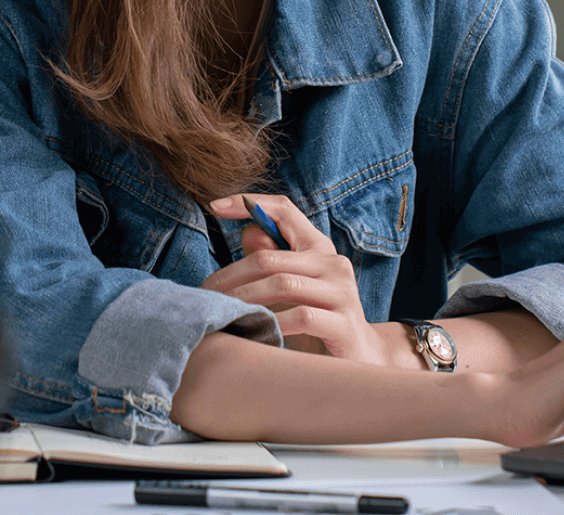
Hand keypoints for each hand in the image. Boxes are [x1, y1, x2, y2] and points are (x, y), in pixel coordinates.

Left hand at [199, 193, 408, 366]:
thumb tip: (250, 232)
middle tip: (204, 296)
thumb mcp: (290, 290)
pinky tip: (255, 333)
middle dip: (230, 276)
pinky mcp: (345, 323)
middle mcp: (333, 264)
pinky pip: (302, 317)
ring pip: (282, 284)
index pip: (284, 210)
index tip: (215, 207)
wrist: (359, 362)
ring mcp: (342, 292)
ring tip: (222, 315)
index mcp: (318, 248)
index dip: (250, 203)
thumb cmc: (316, 324)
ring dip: (245, 300)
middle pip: (269, 257)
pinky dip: (273, 323)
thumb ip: (272, 260)